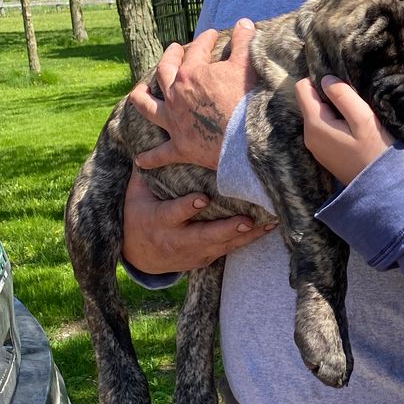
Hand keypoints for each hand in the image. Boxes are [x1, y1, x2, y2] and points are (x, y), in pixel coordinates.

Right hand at [121, 166, 274, 273]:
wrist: (138, 256)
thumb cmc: (139, 216)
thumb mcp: (135, 196)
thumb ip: (145, 174)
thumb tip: (149, 144)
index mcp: (159, 221)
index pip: (174, 214)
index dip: (187, 208)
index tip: (202, 199)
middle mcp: (177, 240)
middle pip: (204, 236)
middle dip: (226, 229)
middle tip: (246, 220)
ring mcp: (193, 253)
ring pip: (222, 245)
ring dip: (246, 236)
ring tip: (268, 224)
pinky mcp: (205, 259)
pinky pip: (228, 250)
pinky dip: (247, 240)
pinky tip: (266, 230)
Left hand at [129, 19, 256, 173]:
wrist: (246, 140)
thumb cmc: (247, 101)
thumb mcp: (246, 66)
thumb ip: (243, 42)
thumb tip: (244, 22)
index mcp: (190, 74)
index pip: (196, 50)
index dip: (205, 39)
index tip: (211, 35)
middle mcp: (175, 96)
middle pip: (164, 72)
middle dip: (168, 58)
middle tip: (173, 50)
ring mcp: (174, 122)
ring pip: (147, 106)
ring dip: (141, 98)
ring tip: (138, 92)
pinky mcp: (179, 147)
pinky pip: (160, 154)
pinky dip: (150, 158)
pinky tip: (140, 160)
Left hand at [296, 75, 391, 185]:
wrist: (379, 187)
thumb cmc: (374, 151)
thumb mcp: (362, 118)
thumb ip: (343, 96)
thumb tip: (325, 79)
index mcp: (315, 124)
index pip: (301, 88)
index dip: (318, 80)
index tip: (340, 84)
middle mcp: (308, 135)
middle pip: (309, 102)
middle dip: (327, 95)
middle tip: (352, 100)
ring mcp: (315, 147)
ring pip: (316, 115)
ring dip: (332, 110)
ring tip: (355, 115)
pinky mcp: (324, 153)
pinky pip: (322, 129)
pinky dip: (334, 122)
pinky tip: (352, 129)